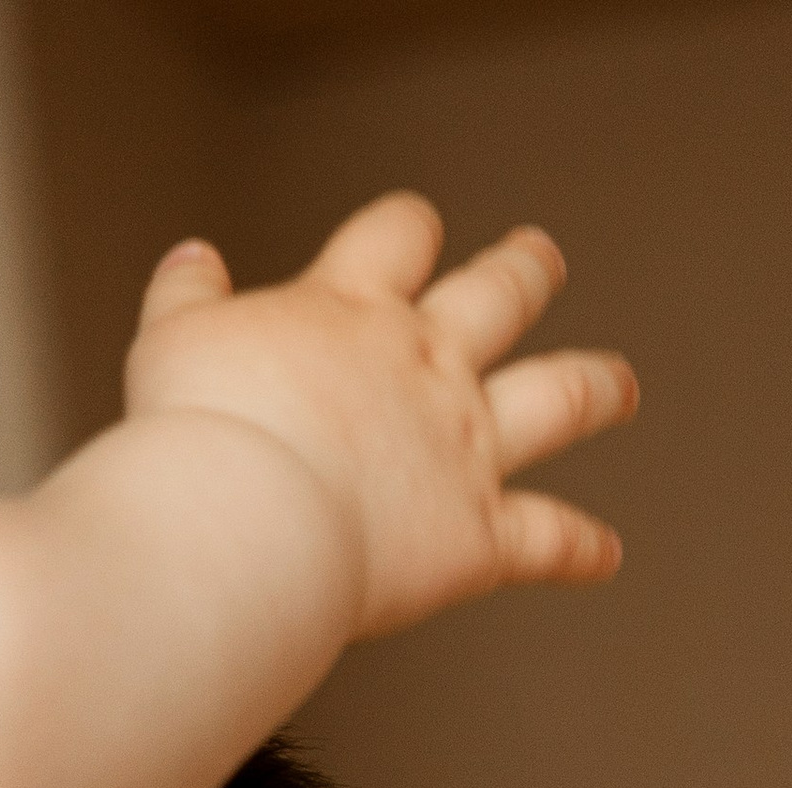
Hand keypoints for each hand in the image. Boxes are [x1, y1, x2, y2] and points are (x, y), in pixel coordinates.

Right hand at [126, 195, 636, 636]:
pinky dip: (582, 549)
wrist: (245, 521)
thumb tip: (194, 257)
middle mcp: (424, 364)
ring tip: (620, 385)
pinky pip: (550, 539)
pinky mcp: (479, 535)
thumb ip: (188, 296)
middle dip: (522, 273)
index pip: (397, 238)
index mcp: (350, 308)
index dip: (410, 230)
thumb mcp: (171, 341)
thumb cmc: (197, 435)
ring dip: (597, 386)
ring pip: (557, 399)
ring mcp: (464, 446)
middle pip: (497, 295)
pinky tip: (608, 555)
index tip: (418, 228)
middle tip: (540, 260)